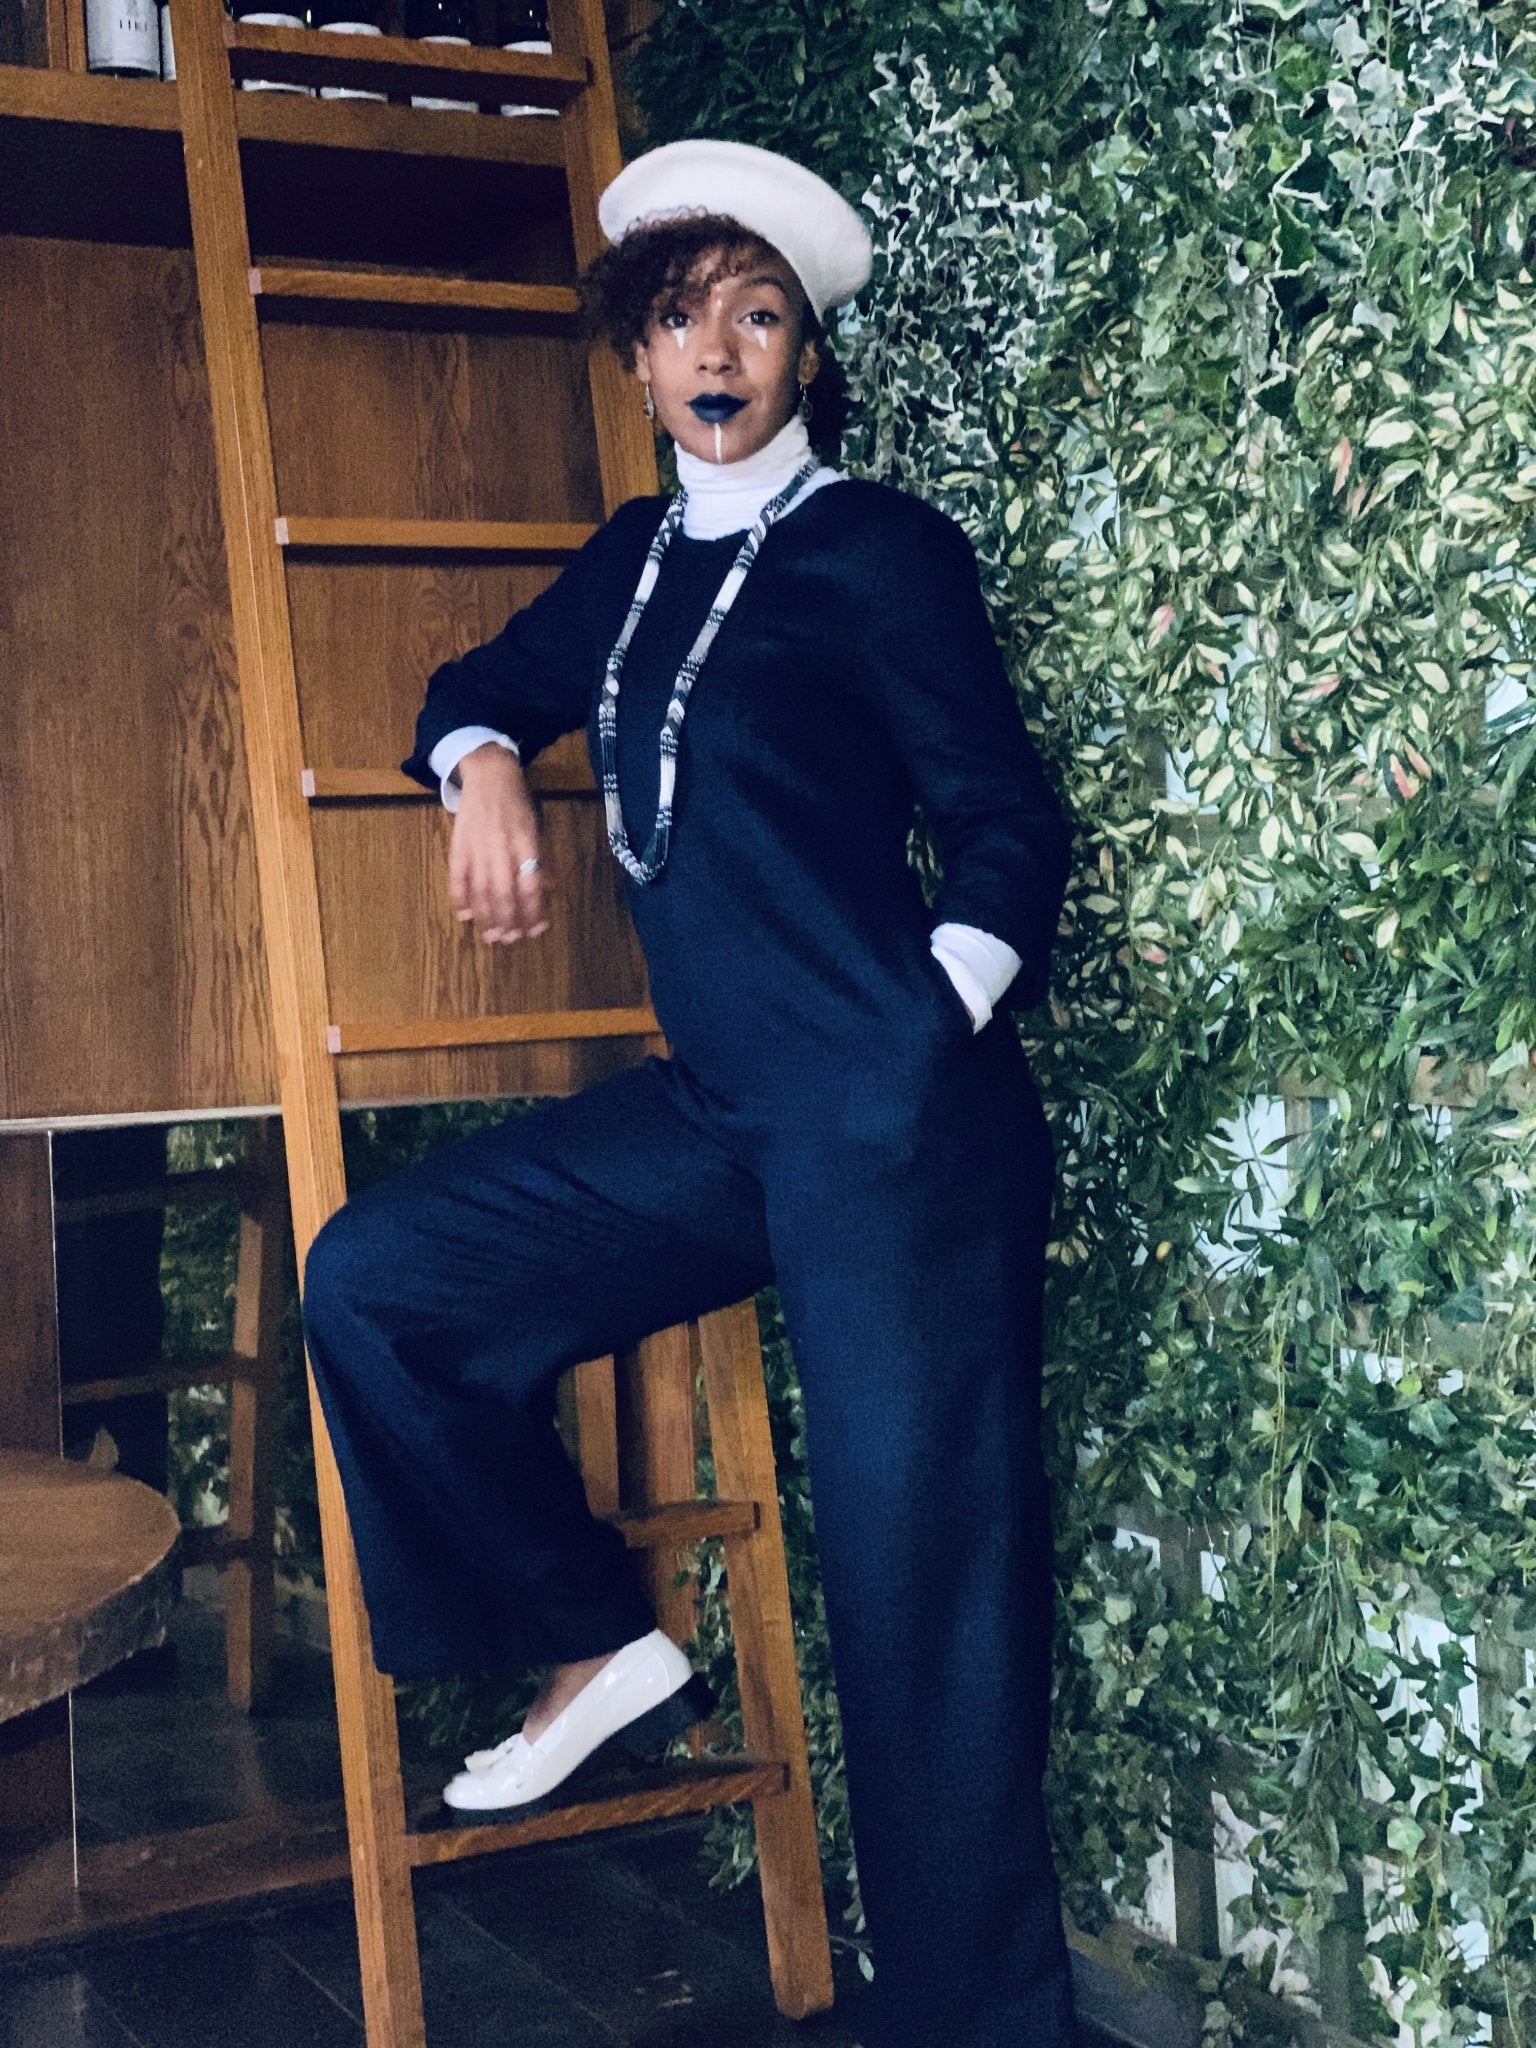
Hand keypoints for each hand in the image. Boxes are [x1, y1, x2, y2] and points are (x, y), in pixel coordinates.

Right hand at [448, 744, 549, 943]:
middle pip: (503, 892)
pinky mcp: (458, 845)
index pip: (530, 884)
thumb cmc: (519, 804)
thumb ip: (544, 861)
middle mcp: (501, 846)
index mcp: (526, 842)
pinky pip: (457, 877)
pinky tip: (464, 915)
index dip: (533, 911)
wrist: (489, 775)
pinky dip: (459, 898)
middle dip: (508, 920)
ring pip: (480, 889)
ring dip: (485, 916)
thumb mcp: (540, 829)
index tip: (536, 929)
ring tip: (491, 935)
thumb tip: (549, 894)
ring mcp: (477, 846)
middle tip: (510, 939)